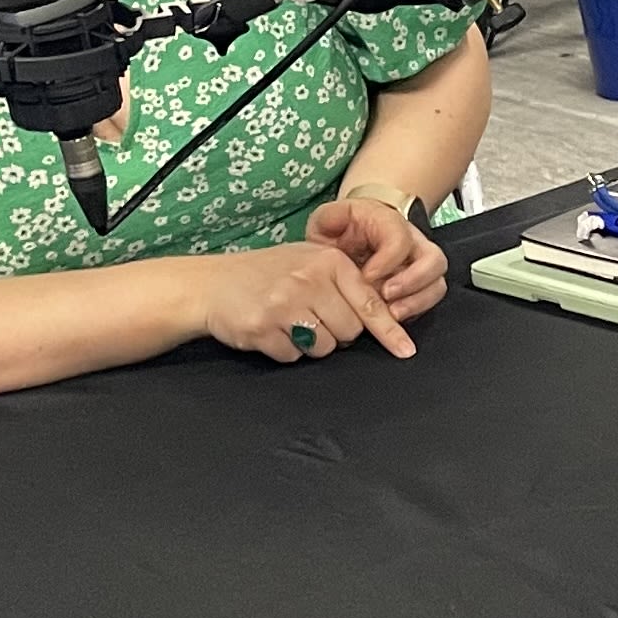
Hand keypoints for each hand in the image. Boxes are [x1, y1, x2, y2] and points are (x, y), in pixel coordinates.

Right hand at [194, 237, 415, 364]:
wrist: (212, 283)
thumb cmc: (269, 273)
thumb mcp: (311, 261)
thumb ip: (346, 282)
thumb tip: (386, 314)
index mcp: (328, 261)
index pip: (370, 303)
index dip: (390, 331)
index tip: (406, 350)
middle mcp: (309, 281)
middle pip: (350, 332)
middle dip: (336, 333)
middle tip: (312, 317)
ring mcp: (285, 305)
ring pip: (324, 348)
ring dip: (311, 343)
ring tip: (290, 321)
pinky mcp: (263, 329)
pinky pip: (294, 356)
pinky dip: (285, 350)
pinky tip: (271, 331)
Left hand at [310, 194, 449, 321]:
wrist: (346, 241)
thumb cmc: (338, 231)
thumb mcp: (327, 219)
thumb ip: (329, 218)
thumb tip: (336, 224)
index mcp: (390, 222)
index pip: (402, 238)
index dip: (388, 260)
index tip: (366, 277)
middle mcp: (413, 243)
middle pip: (434, 260)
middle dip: (413, 282)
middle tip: (386, 296)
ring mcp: (419, 266)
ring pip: (437, 283)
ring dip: (417, 302)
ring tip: (391, 314)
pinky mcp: (418, 287)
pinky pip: (428, 301)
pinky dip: (414, 312)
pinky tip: (391, 318)